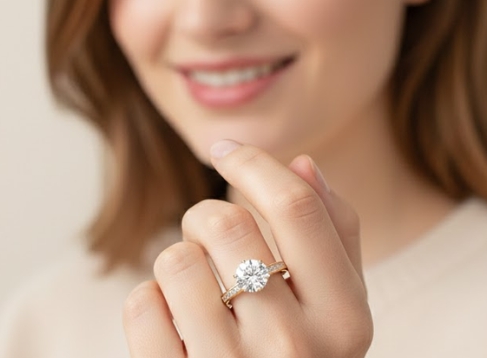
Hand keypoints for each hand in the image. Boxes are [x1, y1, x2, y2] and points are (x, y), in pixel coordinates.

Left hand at [123, 140, 372, 356]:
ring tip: (198, 290)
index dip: (253, 161)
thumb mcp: (338, 308)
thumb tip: (304, 164)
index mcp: (345, 319)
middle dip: (207, 217)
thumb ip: (334, 236)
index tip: (224, 148)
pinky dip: (150, 301)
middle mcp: (295, 349)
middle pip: (227, 222)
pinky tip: (174, 324)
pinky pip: (141, 305)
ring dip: (178, 261)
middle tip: (212, 240)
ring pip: (176, 259)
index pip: (296, 206)